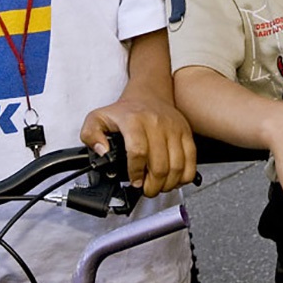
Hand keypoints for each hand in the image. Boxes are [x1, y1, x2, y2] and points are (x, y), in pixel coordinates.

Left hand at [79, 94, 195, 196]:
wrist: (149, 94)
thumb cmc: (125, 111)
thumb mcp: (98, 118)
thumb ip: (91, 135)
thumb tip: (103, 152)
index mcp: (134, 120)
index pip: (138, 152)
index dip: (136, 172)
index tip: (134, 180)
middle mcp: (156, 123)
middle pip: (160, 165)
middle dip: (152, 185)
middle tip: (146, 188)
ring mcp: (174, 128)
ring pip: (177, 166)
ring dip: (168, 184)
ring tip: (158, 185)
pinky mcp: (186, 133)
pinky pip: (191, 161)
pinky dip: (184, 176)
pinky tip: (173, 178)